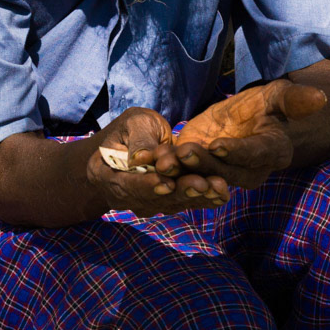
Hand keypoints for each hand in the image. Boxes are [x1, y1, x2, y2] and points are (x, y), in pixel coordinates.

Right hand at [87, 107, 229, 216]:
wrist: (130, 144)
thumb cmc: (129, 129)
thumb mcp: (131, 124)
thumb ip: (138, 139)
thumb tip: (141, 158)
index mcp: (108, 176)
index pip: (127, 186)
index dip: (147, 185)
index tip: (166, 183)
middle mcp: (126, 197)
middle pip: (153, 200)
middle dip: (179, 193)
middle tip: (201, 185)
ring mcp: (146, 203)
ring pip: (171, 205)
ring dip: (195, 198)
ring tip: (217, 188)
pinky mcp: (165, 203)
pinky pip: (183, 203)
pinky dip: (203, 200)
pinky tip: (222, 193)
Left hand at [159, 81, 326, 188]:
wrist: (254, 117)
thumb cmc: (271, 105)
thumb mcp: (281, 95)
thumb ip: (296, 99)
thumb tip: (320, 98)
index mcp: (271, 151)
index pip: (255, 153)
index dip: (237, 152)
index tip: (220, 146)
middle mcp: (248, 169)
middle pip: (226, 171)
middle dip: (205, 164)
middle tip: (186, 154)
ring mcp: (224, 171)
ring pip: (203, 176)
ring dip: (182, 172)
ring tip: (164, 163)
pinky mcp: (202, 166)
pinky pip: (185, 171)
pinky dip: (166, 167)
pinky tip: (146, 161)